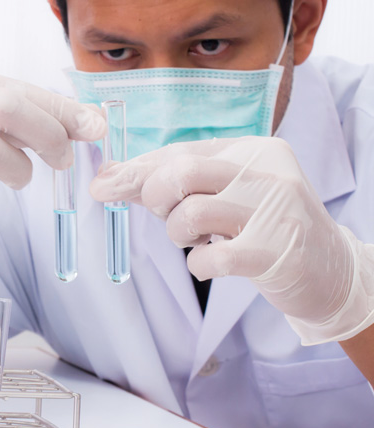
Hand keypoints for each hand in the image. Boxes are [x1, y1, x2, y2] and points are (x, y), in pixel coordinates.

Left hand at [90, 136, 373, 344]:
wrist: (331, 269)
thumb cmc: (263, 227)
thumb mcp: (223, 194)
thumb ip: (171, 183)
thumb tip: (106, 177)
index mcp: (252, 150)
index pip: (180, 151)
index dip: (136, 171)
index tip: (103, 185)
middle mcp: (265, 173)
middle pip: (181, 172)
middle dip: (156, 198)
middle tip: (169, 217)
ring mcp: (272, 211)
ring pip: (191, 213)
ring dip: (178, 235)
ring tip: (198, 241)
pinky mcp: (274, 252)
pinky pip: (211, 257)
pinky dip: (200, 265)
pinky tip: (213, 264)